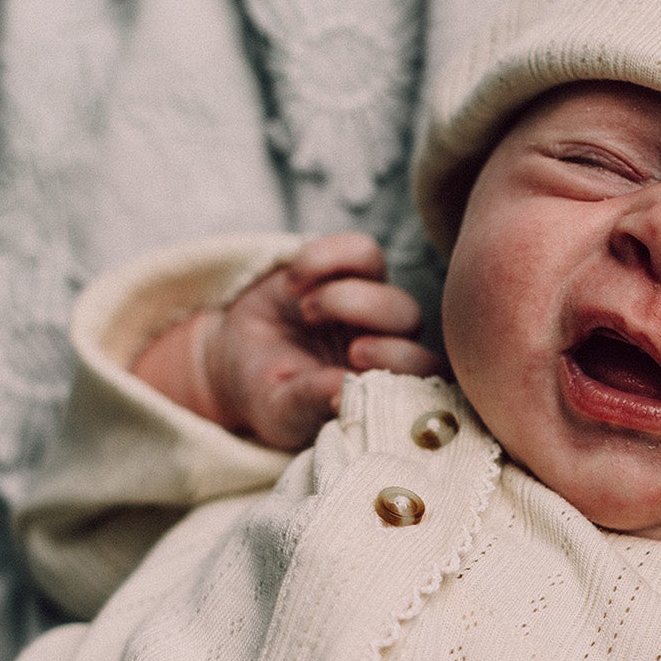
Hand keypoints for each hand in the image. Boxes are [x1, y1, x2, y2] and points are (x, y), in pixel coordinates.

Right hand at [136, 234, 444, 450]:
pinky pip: (360, 250)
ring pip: (386, 281)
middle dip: (375, 323)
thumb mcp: (282, 410)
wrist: (236, 357)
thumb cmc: (270, 395)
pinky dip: (324, 259)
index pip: (424, 370)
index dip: (404, 361)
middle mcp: (385, 342)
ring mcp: (369, 304)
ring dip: (346, 295)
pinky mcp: (347, 270)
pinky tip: (293, 283)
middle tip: (343, 343)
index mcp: (381, 384)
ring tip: (304, 310)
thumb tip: (343, 392)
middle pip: (409, 318)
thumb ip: (312, 402)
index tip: (355, 363)